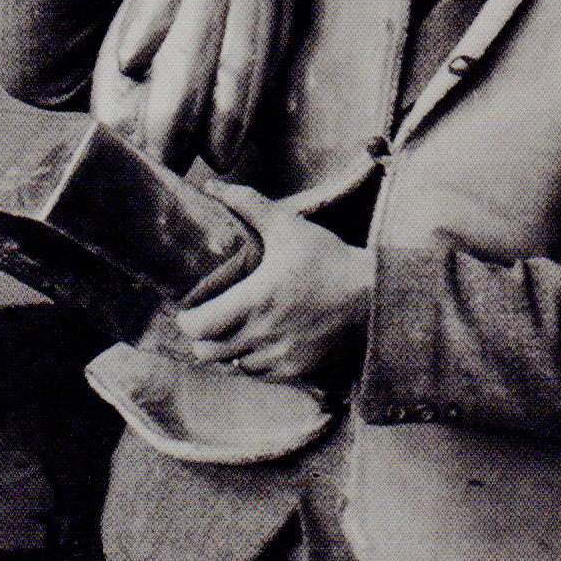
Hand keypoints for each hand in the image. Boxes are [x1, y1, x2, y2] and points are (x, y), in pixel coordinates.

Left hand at [176, 184, 373, 386]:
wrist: (373, 296)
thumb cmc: (329, 259)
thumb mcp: (289, 226)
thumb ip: (248, 205)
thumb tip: (213, 186)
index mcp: (255, 299)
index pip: (198, 327)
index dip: (187, 320)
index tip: (190, 310)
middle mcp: (264, 333)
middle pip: (207, 352)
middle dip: (202, 338)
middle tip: (209, 321)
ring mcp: (280, 355)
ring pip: (231, 366)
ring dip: (227, 351)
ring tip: (234, 332)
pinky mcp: (297, 369)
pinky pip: (258, 375)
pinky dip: (251, 363)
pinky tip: (259, 343)